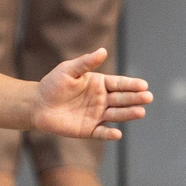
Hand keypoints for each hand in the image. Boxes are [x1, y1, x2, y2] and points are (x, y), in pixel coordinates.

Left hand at [29, 49, 153, 141]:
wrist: (37, 104)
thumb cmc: (53, 84)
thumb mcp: (68, 70)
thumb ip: (86, 63)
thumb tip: (103, 51)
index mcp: (100, 84)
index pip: (119, 84)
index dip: (131, 85)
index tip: (143, 85)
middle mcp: (102, 100)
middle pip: (122, 99)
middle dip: (135, 98)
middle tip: (148, 97)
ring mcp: (97, 115)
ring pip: (116, 115)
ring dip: (128, 114)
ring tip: (141, 112)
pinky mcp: (89, 130)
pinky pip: (102, 132)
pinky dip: (109, 134)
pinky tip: (117, 133)